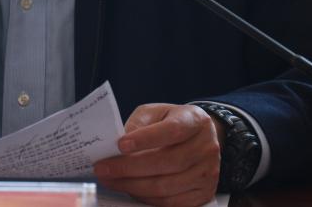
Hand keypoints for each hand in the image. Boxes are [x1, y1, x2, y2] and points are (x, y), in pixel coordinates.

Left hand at [94, 103, 221, 206]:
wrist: (198, 138)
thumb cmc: (171, 122)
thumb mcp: (155, 113)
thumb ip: (138, 124)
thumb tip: (115, 145)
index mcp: (195, 120)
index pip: (172, 130)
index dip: (146, 139)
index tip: (120, 145)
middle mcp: (206, 147)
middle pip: (167, 162)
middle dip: (129, 168)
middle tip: (103, 168)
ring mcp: (207, 172)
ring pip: (166, 186)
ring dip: (133, 186)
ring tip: (110, 180)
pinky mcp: (203, 193)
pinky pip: (171, 202)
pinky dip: (146, 198)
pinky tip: (130, 189)